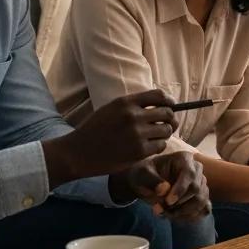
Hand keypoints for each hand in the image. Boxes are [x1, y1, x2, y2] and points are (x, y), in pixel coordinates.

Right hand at [43, 89, 177, 186]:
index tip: (172, 106)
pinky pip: (161, 146)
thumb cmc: (95, 131)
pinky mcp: (139, 151)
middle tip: (166, 126)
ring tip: (154, 138)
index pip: (160, 96)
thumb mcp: (111, 109)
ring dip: (164, 134)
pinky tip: (147, 148)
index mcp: (126, 102)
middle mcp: (133, 116)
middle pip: (168, 113)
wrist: (77, 153)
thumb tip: (162, 104)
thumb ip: (133, 105)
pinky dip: (158, 147)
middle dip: (170, 120)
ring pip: (166, 130)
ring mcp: (136, 134)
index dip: (170, 101)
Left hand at [109, 151, 210, 221]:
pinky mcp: (201, 196)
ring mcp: (201, 183)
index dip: (180, 189)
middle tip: (160, 210)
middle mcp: (196, 169)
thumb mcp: (142, 174)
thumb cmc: (144, 174)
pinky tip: (176, 217)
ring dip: (183, 212)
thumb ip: (152, 180)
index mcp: (184, 158)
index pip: (189, 174)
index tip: (168, 202)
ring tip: (164, 214)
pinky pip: (204, 209)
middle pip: (197, 189)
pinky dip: (191, 216)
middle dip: (179, 204)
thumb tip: (164, 190)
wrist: (145, 182)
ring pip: (201, 201)